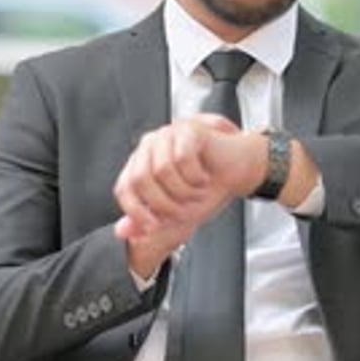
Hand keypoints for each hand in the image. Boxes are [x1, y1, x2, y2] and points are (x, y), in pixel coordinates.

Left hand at [113, 115, 266, 278]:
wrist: (238, 172)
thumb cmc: (207, 189)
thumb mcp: (174, 214)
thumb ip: (147, 222)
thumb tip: (122, 231)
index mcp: (140, 163)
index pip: (124, 188)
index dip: (137, 211)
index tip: (154, 226)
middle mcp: (150, 146)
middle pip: (140, 180)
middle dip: (165, 204)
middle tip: (185, 211)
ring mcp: (168, 134)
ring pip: (162, 170)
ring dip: (184, 191)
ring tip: (197, 192)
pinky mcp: (188, 130)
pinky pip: (183, 158)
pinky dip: (196, 176)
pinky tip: (205, 177)